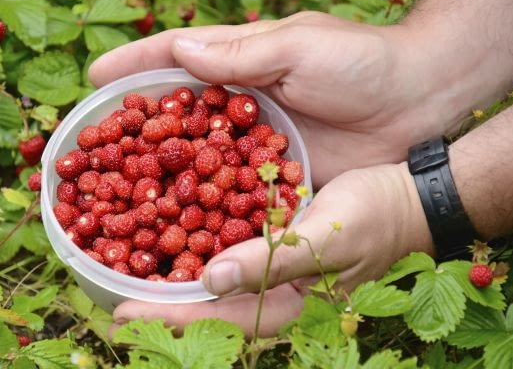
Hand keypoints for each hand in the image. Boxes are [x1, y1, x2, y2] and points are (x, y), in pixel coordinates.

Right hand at [89, 12, 453, 186]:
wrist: (418, 104)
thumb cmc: (362, 62)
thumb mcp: (300, 45)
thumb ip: (243, 54)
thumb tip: (179, 52)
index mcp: (239, 64)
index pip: (175, 60)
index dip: (134, 67)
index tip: (94, 76)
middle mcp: (237, 107)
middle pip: (173, 117)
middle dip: (132, 129)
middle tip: (90, 146)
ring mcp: (251, 147)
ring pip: (193, 161)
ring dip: (157, 176)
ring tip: (114, 193)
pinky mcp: (272, 181)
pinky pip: (227, 196)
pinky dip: (201, 208)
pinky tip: (172, 225)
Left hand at [110, 162, 432, 337]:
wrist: (404, 195)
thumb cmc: (375, 217)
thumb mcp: (328, 237)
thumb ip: (274, 261)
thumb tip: (212, 281)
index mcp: (285, 298)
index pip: (216, 318)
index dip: (167, 318)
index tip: (120, 314)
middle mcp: (270, 286)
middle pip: (205, 305)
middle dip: (157, 304)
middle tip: (108, 301)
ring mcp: (269, 263)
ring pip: (210, 277)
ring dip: (169, 275)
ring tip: (123, 269)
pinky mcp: (269, 235)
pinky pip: (224, 245)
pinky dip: (192, 242)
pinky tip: (168, 229)